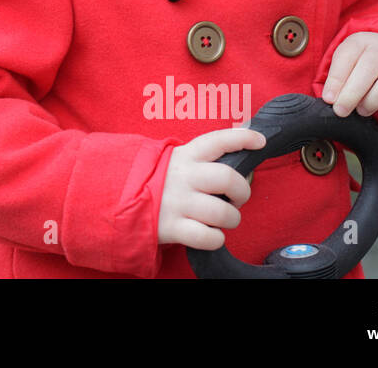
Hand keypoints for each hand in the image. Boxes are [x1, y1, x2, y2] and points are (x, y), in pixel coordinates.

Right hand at [157, 128, 266, 250]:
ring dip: (231, 219)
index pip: (218, 140)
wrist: (117, 196)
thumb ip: (204, 154)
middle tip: (237, 198)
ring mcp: (177, 202)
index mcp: (186, 156)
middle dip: (243, 191)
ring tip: (223, 219)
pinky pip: (208, 237)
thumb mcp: (176, 159)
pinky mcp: (172, 227)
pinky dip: (216, 239)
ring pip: (222, 212)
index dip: (242, 138)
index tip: (260, 141)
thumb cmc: (158, 179)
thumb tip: (242, 138)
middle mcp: (184, 176)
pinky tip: (210, 233)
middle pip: (228, 178)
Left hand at [321, 31, 377, 117]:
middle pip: (370, 65)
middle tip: (342, 110)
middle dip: (353, 91)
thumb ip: (337, 81)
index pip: (348, 55)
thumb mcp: (344, 69)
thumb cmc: (358, 70)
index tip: (329, 99)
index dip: (337, 79)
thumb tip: (330, 100)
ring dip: (377, 96)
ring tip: (363, 111)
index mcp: (361, 41)